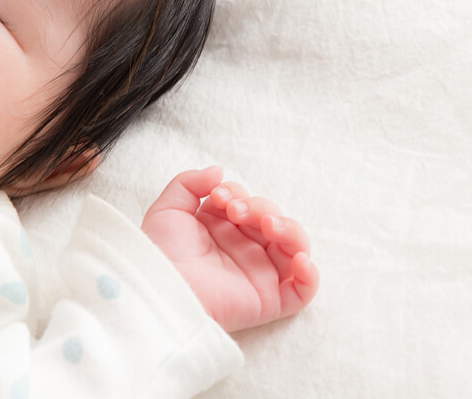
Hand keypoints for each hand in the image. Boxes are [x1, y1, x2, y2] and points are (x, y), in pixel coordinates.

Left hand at [141, 167, 318, 333]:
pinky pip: (303, 291)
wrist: (161, 286)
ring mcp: (259, 275)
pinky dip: (311, 275)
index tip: (219, 196)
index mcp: (224, 230)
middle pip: (274, 220)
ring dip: (289, 229)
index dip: (240, 193)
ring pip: (294, 248)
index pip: (249, 203)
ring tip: (269, 224)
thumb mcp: (169, 208)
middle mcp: (244, 251)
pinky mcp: (268, 301)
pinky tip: (300, 259)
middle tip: (237, 211)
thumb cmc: (161, 251)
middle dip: (260, 207)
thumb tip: (220, 170)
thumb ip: (190, 182)